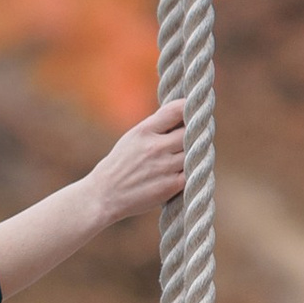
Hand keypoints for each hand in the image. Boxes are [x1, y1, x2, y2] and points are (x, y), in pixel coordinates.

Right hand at [90, 100, 186, 227]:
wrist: (105, 195)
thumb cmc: (121, 164)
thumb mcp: (133, 137)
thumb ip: (156, 126)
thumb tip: (184, 116)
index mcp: (144, 131)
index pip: (177, 110)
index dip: (190, 107)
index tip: (194, 110)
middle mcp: (155, 147)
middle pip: (192, 132)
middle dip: (197, 132)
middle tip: (198, 134)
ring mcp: (164, 167)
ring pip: (196, 153)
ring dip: (197, 153)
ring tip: (191, 155)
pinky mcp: (171, 186)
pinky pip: (194, 173)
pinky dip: (193, 170)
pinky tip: (186, 170)